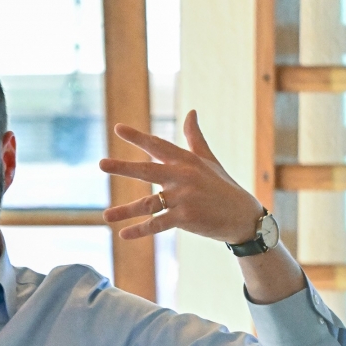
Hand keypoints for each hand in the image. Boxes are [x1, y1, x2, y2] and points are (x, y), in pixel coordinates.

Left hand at [99, 110, 263, 243]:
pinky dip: (140, 229)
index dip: (137, 137)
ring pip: (148, 203)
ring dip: (125, 211)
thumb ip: (195, 137)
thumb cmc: (222, 186)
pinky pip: (157, 224)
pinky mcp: (186, 217)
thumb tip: (191, 112)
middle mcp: (183, 177)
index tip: (118, 128)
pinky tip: (123, 234)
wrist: (243, 216)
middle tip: (101, 164)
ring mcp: (184, 198)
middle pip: (147, 171)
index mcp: (186, 161)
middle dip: (123, 168)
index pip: (158, 146)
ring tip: (105, 216)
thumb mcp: (209, 160)